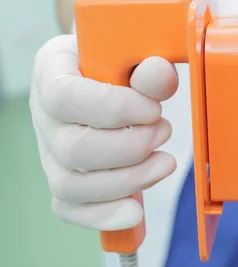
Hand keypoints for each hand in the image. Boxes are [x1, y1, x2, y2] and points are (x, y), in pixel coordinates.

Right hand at [30, 34, 178, 229]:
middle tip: (164, 131)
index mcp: (51, 72)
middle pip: (73, 149)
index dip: (114, 109)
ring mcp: (49, 150)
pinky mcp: (63, 177)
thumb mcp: (131, 51)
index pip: (64, 98)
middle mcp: (43, 114)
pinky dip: (103, 215)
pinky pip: (70, 208)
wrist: (104, 71)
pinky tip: (135, 210)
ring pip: (72, 184)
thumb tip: (160, 74)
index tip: (153, 109)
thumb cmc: (116, 60)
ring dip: (128, 181)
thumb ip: (147, 65)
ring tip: (163, 162)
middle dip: (131, 148)